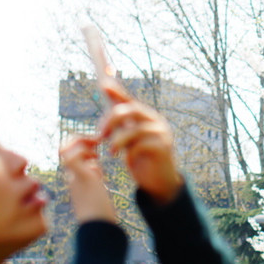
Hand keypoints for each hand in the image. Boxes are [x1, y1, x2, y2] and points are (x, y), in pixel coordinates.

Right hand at [60, 136, 115, 222]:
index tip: (96, 151)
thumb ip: (94, 177)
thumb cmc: (100, 214)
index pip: (68, 153)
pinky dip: (83, 151)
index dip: (80, 146)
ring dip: (82, 142)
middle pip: (63, 147)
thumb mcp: (96, 190)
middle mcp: (70, 175)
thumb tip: (96, 168)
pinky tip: (96, 159)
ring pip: (64, 148)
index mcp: (73, 177)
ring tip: (96, 148)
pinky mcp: (82, 179)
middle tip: (97, 141)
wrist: (99, 229)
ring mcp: (74, 177)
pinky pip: (71, 157)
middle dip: (79, 139)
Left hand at [98, 83, 183, 204]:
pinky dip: (130, 153)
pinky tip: (127, 160)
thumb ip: (118, 124)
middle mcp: (155, 120)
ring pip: (135, 129)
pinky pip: (141, 145)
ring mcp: (162, 132)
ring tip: (111, 152)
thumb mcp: (127, 138)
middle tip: (100, 135)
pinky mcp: (164, 147)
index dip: (116, 91)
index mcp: (145, 116)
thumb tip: (103, 110)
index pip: (128, 99)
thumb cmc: (140, 157)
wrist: (159, 180)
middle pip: (130, 109)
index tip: (102, 84)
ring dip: (118, 140)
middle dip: (111, 120)